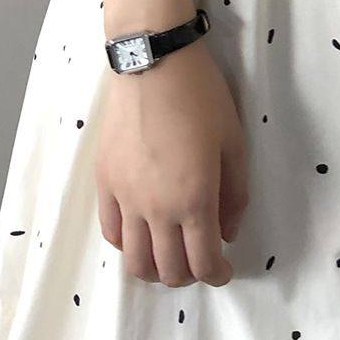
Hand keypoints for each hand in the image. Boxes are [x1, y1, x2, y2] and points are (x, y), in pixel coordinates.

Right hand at [94, 38, 248, 286]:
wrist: (153, 63)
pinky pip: (110, 232)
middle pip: (168, 270)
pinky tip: (140, 235)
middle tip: (199, 263)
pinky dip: (127, 245)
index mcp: (195, 199)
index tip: (223, 271)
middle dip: (188, 276)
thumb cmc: (201, 97)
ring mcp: (125, 198)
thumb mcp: (234, 142)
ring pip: (134, 260)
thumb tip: (228, 232)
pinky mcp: (104, 182)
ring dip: (154, 270)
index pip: (203, 262)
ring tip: (168, 258)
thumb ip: (235, 195)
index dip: (216, 275)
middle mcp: (157, 208)